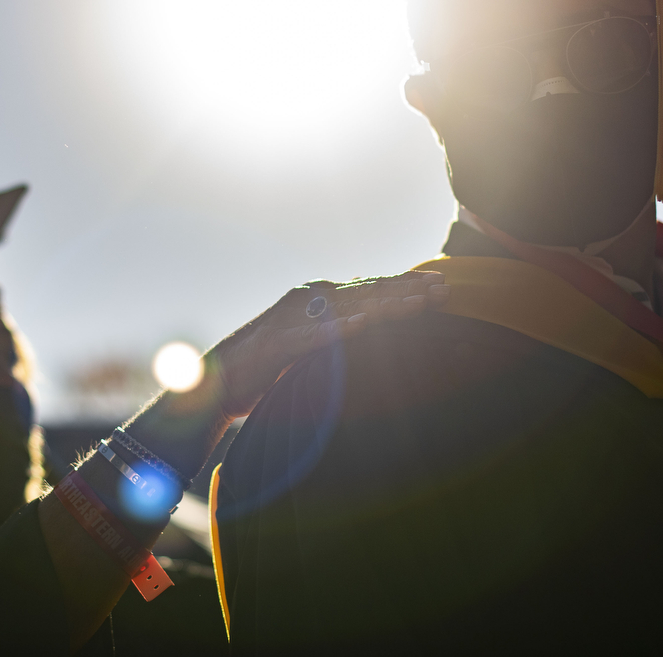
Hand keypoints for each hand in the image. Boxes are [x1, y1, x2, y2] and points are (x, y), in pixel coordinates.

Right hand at [205, 271, 448, 418]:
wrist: (217, 380)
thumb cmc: (267, 367)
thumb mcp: (312, 345)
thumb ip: (339, 332)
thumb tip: (371, 327)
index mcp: (319, 300)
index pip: (370, 287)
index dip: (405, 284)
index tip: (440, 282)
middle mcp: (310, 300)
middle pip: (367, 291)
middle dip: (407, 289)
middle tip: (445, 288)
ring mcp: (295, 319)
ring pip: (349, 308)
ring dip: (385, 304)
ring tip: (417, 303)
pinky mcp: (280, 342)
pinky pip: (315, 336)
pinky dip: (340, 330)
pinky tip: (363, 326)